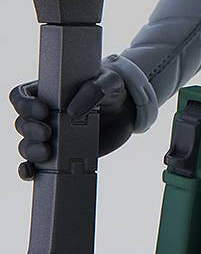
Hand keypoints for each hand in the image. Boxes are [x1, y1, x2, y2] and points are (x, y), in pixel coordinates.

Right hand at [9, 64, 136, 178]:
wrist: (125, 112)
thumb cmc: (112, 89)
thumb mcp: (109, 81)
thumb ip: (95, 89)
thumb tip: (73, 111)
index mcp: (49, 91)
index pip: (21, 95)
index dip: (25, 104)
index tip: (43, 111)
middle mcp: (44, 114)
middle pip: (22, 123)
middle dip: (29, 130)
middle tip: (48, 133)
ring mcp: (50, 135)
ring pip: (26, 145)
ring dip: (30, 150)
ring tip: (47, 152)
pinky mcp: (57, 154)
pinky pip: (34, 165)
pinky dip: (27, 170)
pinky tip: (31, 172)